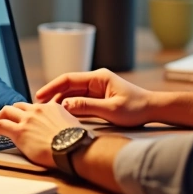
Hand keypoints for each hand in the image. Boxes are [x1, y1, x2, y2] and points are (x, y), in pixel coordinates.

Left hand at [0, 102, 80, 168]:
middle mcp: (38, 109)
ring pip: (5, 112)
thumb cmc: (76, 143)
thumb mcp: (74, 128)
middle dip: (9, 113)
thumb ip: (66, 125)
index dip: (26, 113)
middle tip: (4, 122)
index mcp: (52, 108)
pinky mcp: (19, 131)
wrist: (74, 147)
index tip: (23, 119)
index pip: (34, 106)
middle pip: (17, 105)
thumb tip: (66, 131)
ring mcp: (28, 119)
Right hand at [35, 69, 153, 127]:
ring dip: (61, 103)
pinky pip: (81, 101)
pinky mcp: (100, 97)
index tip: (39, 96)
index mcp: (98, 78)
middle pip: (68, 87)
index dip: (52, 87)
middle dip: (54, 96)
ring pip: (73, 94)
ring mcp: (98, 88)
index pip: (68, 79)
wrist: (153, 109)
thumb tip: (65, 105)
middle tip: (40, 110)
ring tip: (48, 114)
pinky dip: (71, 107)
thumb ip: (87, 107)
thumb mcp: (110, 109)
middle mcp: (96, 80)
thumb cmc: (136, 108)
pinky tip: (63, 116)